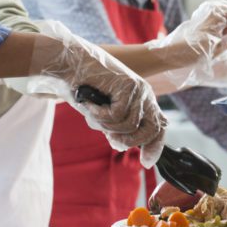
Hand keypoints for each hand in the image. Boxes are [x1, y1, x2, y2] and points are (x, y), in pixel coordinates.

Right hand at [26, 22, 165, 149]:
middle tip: (111, 139)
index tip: (145, 162)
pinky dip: (98, 114)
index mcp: (141, 99)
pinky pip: (117, 116)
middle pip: (151, 130)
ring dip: (106, 125)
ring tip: (92, 111)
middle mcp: (144, 93)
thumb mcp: (102, 111)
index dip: (154, 146)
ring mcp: (138, 89)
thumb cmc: (82, 87)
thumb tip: (121, 143)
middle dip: (130, 141)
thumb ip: (115, 125)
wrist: (69, 63)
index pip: (158, 126)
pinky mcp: (128, 86)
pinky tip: (88, 104)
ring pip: (129, 126)